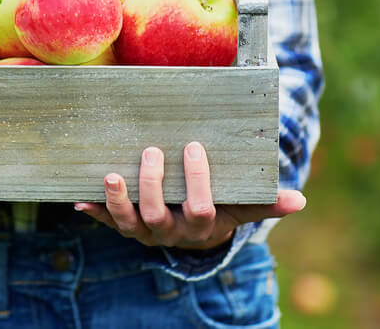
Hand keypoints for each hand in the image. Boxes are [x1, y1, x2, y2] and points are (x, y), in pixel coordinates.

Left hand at [74, 142, 305, 249]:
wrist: (194, 230)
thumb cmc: (221, 207)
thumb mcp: (242, 206)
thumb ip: (266, 202)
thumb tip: (299, 200)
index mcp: (201, 225)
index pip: (201, 208)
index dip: (197, 181)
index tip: (193, 147)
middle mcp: (170, 233)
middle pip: (159, 216)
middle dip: (152, 186)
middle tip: (151, 152)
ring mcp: (145, 231)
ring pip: (129, 223)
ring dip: (118, 201)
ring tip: (112, 175)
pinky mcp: (125, 225)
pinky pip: (107, 222)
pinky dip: (94, 211)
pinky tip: (79, 200)